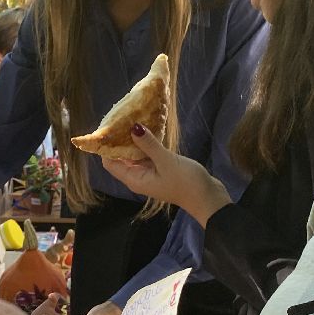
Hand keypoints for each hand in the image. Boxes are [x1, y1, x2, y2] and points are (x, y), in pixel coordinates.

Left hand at [101, 124, 230, 225]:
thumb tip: (132, 127)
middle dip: (118, 139)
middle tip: (120, 117)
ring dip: (132, 139)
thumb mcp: (166, 161)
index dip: (106, 146)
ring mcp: (149, 173)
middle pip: (120, 157)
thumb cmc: (186, 182)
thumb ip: (149, 145)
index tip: (107, 127)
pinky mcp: (159, 168)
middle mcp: (137, 176)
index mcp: (134, 179)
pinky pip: (147, 154)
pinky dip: (145, 143)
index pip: (109, 162)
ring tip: (131, 118)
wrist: (207, 197)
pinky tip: (147, 128)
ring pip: (134, 154)